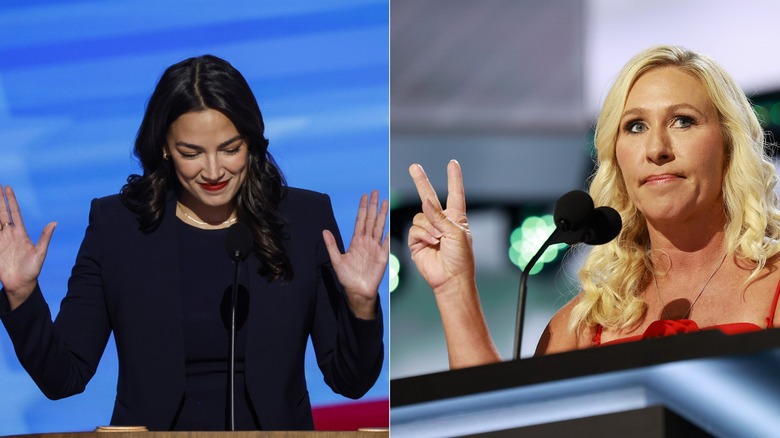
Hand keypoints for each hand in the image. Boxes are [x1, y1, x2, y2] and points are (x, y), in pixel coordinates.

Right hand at [0, 185, 56, 309]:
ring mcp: (0, 240)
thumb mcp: (40, 253)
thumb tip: (54, 222)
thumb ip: (45, 237)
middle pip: (1, 213)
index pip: (14, 212)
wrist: (20, 285)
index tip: (7, 187)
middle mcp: (9, 234)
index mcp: (20, 233)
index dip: (10, 200)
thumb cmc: (32, 270)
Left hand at [323, 190, 388, 319]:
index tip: (364, 196)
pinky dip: (389, 233)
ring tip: (385, 201)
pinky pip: (386, 242)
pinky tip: (391, 223)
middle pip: (371, 220)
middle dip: (373, 206)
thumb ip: (332, 245)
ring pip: (379, 227)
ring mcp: (375, 247)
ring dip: (382, 214)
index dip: (362, 208)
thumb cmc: (347, 278)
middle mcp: (366, 242)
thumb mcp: (337, 260)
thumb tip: (324, 231)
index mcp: (356, 241)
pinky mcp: (382, 256)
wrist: (358, 291)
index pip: (360, 221)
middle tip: (375, 192)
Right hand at [407, 160, 474, 295]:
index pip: (455, 194)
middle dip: (420, 181)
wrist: (450, 279)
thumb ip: (440, 217)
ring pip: (420, 216)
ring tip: (438, 239)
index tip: (452, 163)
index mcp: (455, 218)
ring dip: (429, 226)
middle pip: (428, 197)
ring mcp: (428, 230)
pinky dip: (423, 234)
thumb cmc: (460, 258)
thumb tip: (425, 202)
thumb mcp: (456, 233)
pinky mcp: (417, 241)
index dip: (454, 179)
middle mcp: (440, 221)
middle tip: (413, 167)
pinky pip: (414, 229)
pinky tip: (431, 243)